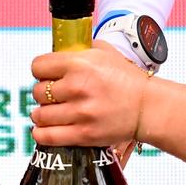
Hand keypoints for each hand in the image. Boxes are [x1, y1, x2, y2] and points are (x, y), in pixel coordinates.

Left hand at [29, 42, 152, 150]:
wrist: (147, 106)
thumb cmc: (126, 78)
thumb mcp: (104, 51)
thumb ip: (79, 48)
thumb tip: (59, 48)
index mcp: (79, 64)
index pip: (38, 66)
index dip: (41, 71)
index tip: (47, 76)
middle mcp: (77, 87)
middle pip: (37, 91)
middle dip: (43, 93)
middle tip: (54, 96)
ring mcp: (80, 112)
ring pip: (40, 115)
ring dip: (42, 114)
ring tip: (50, 113)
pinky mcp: (84, 134)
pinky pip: (47, 136)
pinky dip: (41, 133)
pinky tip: (45, 128)